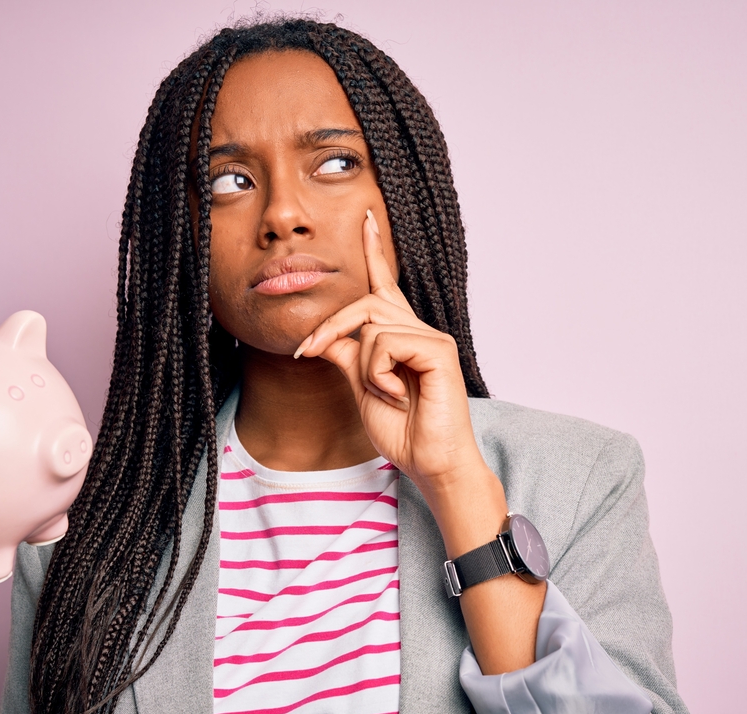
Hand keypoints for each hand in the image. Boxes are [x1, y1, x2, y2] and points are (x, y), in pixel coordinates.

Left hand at [296, 210, 489, 494]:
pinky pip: (385, 343)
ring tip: (383, 394)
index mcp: (401, 335)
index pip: (383, 285)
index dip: (373, 251)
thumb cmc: (403, 430)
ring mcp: (431, 337)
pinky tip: (396, 393)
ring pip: (370, 327)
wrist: (429, 462)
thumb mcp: (361, 388)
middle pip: (364, 303)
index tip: (365, 218)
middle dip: (330, 327)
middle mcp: (418, 329)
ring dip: (363, 368)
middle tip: (308, 351)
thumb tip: (323, 334)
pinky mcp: (438, 350)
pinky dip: (379, 374)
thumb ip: (347, 355)